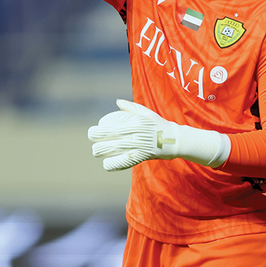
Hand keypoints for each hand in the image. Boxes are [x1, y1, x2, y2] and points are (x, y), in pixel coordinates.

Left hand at [87, 99, 229, 171]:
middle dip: (97, 142)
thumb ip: (131, 108)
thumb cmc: (158, 124)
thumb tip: (117, 102)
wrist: (173, 139)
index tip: (92, 132)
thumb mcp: (146, 113)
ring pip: (114, 151)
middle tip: (94, 143)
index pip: (111, 127)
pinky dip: (113, 164)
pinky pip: (123, 162)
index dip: (98, 131)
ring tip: (97, 152)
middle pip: (110, 139)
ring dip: (102, 152)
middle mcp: (135, 134)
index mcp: (134, 122)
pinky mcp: (141, 157)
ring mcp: (138, 146)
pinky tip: (107, 164)